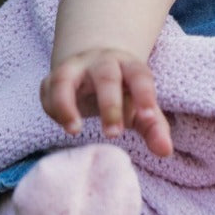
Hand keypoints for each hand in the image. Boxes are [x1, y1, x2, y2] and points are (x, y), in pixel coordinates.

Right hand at [40, 48, 173, 157]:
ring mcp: (76, 67)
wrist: (97, 64)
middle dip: (110, 104)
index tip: (147, 118)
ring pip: (66, 78)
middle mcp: (103, 62)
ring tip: (74, 131)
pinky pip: (48, 88)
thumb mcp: (140, 107)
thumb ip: (154, 127)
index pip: (140, 76)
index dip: (145, 95)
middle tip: (114, 134)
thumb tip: (166, 151)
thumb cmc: (124, 92)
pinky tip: (65, 124)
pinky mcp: (54, 76)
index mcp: (130, 67)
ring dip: (66, 104)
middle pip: (107, 76)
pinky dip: (53, 107)